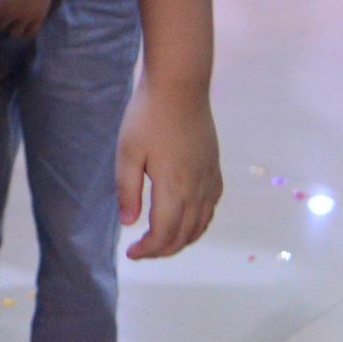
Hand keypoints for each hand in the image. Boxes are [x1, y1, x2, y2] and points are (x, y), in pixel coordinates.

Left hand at [116, 74, 222, 259]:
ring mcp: (210, 180)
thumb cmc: (147, 116)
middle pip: (184, 235)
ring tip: (160, 242)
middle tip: (142, 252)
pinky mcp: (215, 170)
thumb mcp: (127, 152)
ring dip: (182, 240)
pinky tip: (185, 220)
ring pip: (201, 224)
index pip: (164, 234)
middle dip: (163, 250)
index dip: (148, 250)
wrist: (180, 88)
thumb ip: (127, 190)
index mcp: (174, 188)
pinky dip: (198, 223)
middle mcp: (198, 190)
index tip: (131, 254)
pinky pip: (211, 208)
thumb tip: (129, 223)